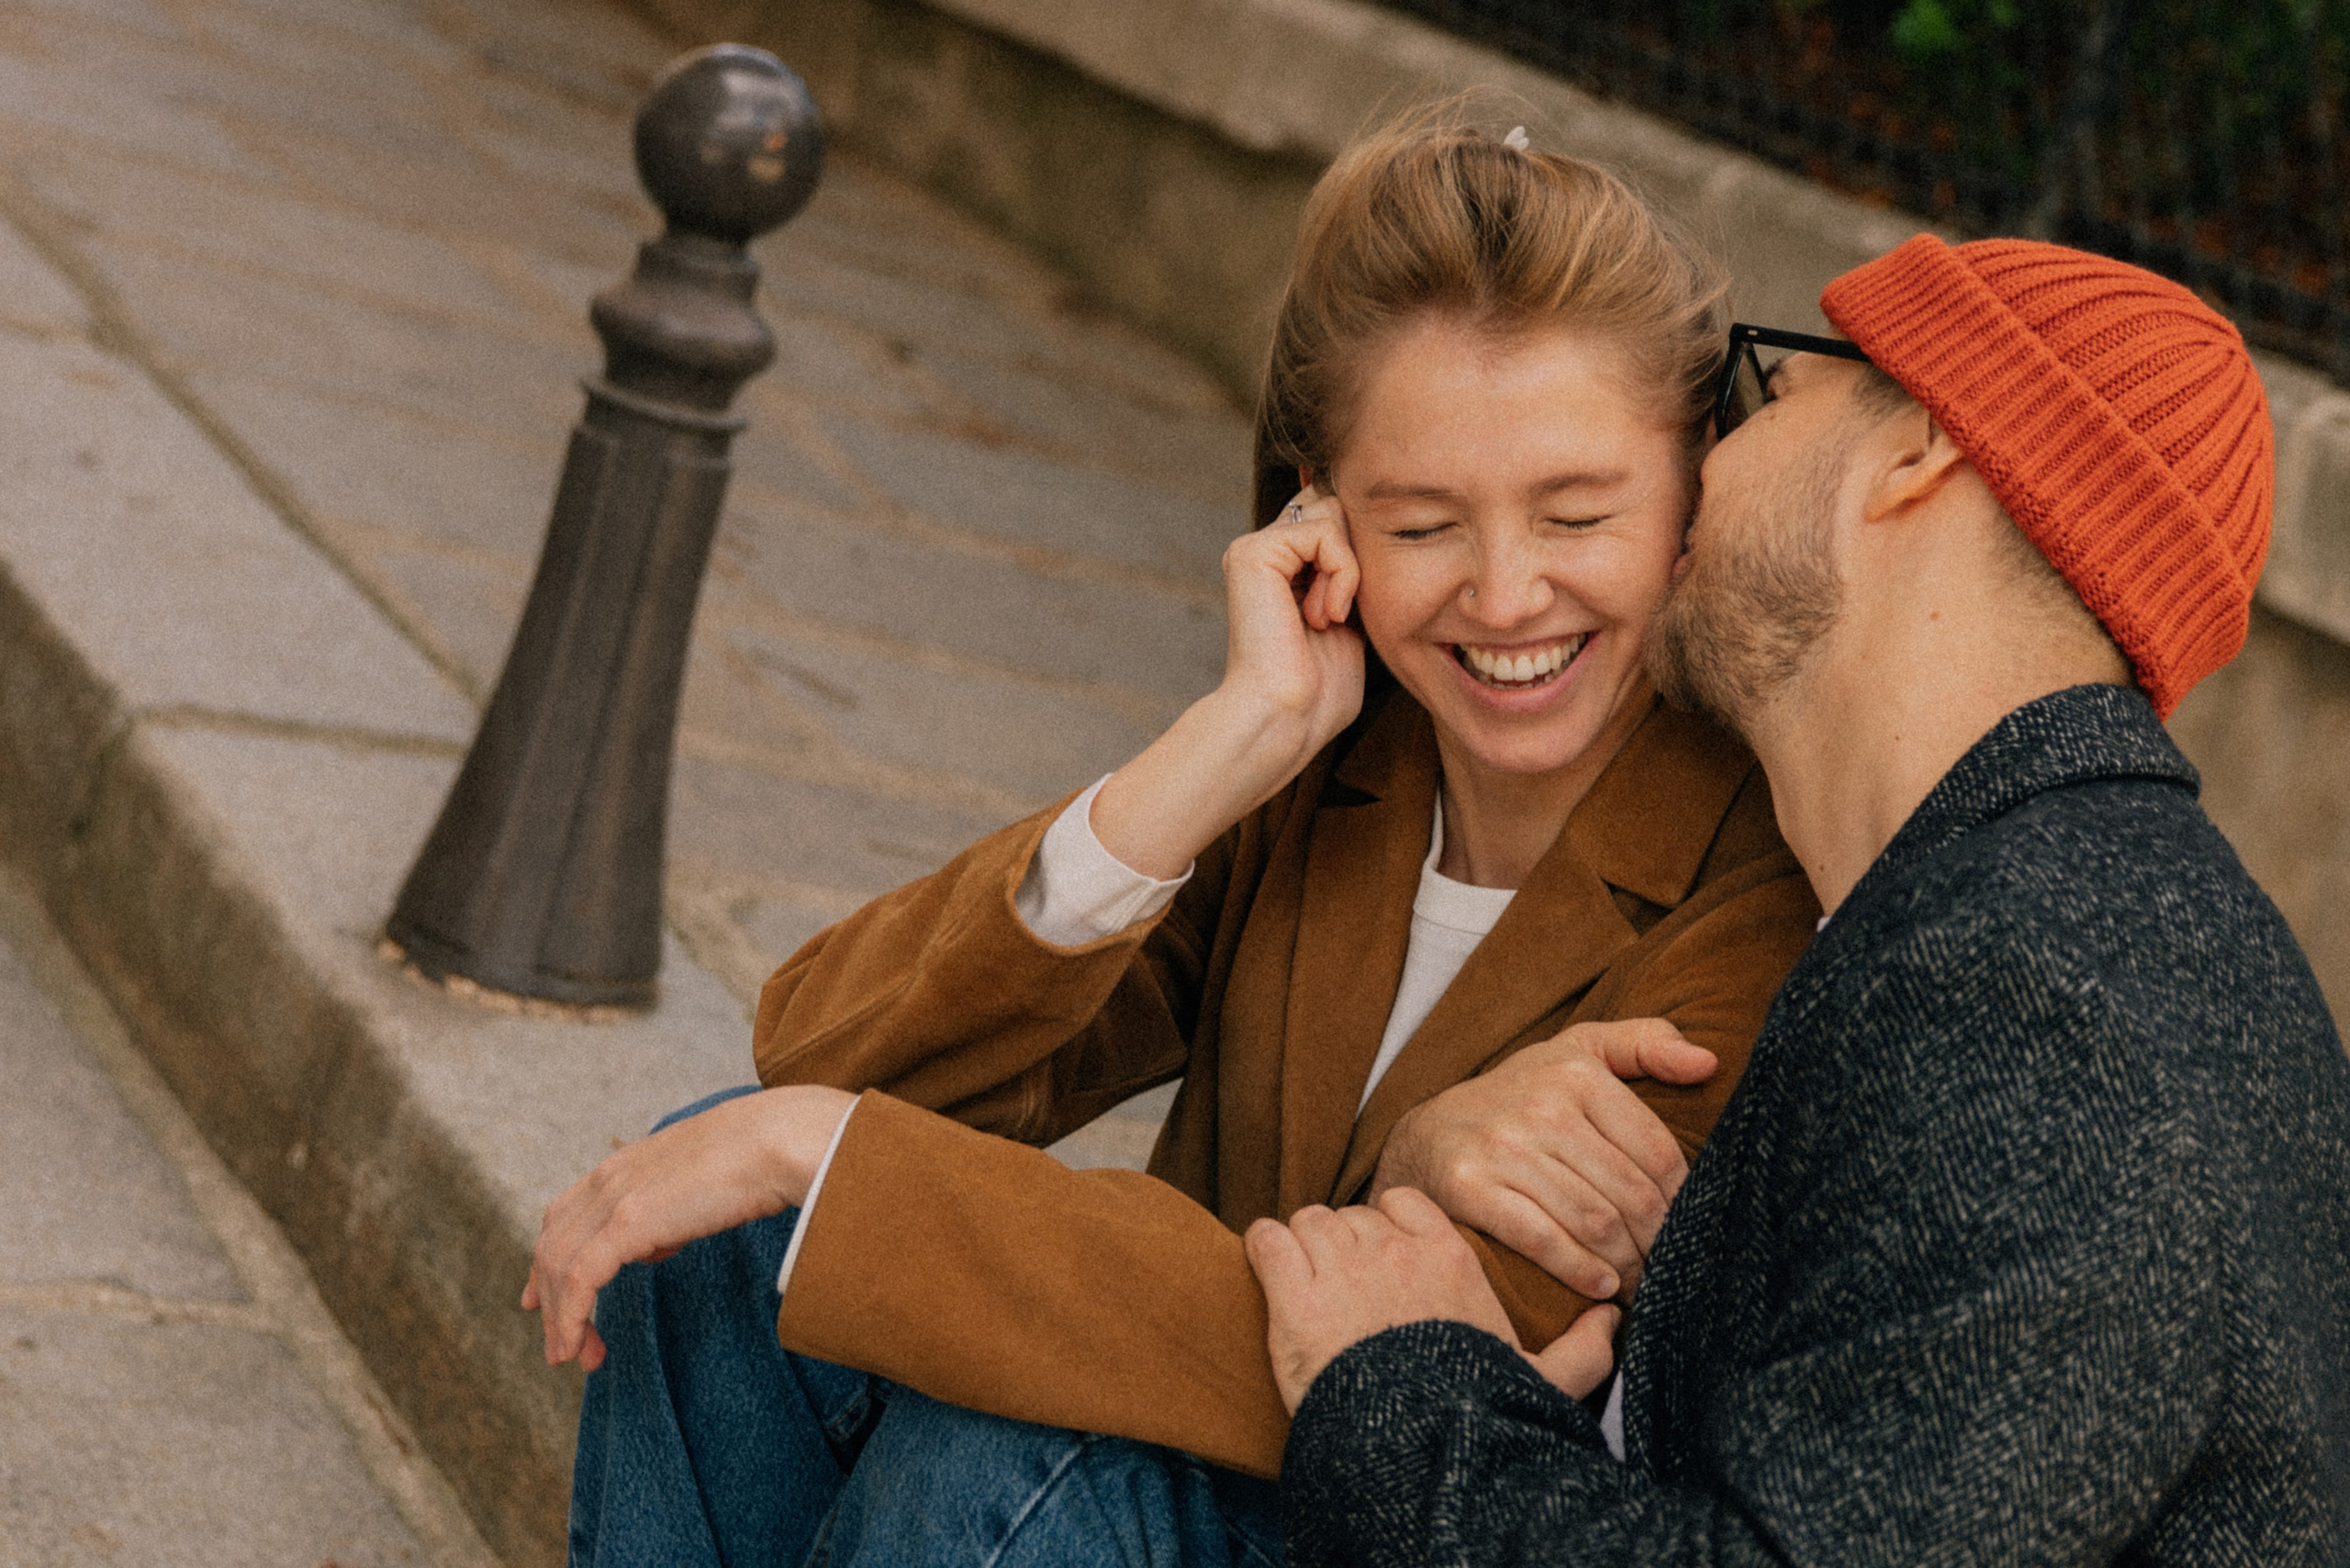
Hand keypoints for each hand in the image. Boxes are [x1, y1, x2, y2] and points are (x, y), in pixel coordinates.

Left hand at [521, 1084, 853, 1369]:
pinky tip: (578, 1344)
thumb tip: (654, 1244)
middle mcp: (608, 1179)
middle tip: (562, 1347)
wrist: (776, 1140)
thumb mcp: (696, 1183)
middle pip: (551, 1247)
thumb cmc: (756, 1158)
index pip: (562, 1216)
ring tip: (574, 1358)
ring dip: (561, 1319)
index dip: (546, 1260)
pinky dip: (572, 1317)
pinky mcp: (628, 1221)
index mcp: (623, 1167)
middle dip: (550, 1303)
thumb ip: (666, 1209)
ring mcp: (615, 1198)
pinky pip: (580, 1278)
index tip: (540, 1299)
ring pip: (558, 1267)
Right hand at [1216, 485, 1364, 763]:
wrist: (1286, 717)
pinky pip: (1324, 531)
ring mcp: (1255, 550)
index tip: (1352, 610)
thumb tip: (1377, 533)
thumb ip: (1353, 576)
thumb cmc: (1319, 691)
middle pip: (1337, 507)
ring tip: (1329, 618)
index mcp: (1284, 569)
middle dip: (1356, 558)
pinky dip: (1342, 573)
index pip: (1335, 520)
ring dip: (1347, 570)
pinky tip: (1325, 614)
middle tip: (1340, 615)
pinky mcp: (1253, 552)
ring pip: (1333, 512)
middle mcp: (1265, 553)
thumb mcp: (1350, 622)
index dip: (1359, 551)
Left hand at [1245, 1187, 1620, 1413]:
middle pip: (1351, 1214)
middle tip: (1342, 1287)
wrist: (1412, 1443)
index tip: (1385, 1261)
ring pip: (1308, 1220)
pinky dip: (1262, 1252)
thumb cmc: (1474, 1412)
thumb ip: (1582, 1349)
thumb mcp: (1543, 1382)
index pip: (1406, 1204)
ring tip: (1307, 1287)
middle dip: (1342, 1244)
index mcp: (1448, 1257)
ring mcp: (1339, 1264)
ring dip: (1302, 1248)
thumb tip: (1616, 1321)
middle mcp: (1392, 1248)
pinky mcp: (1291, 1291)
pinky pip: (1265, 1238)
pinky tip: (1270, 1276)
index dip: (1388, 1227)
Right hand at [1371, 1019, 1715, 1301]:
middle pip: (1631, 1195)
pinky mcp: (1468, 1186)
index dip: (1683, 1202)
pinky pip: (1542, 1240)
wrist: (1424, 1136)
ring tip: (1640, 1284)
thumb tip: (1708, 1062)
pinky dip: (1580, 1271)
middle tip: (1668, 1270)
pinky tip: (1600, 1286)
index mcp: (1577, 1073)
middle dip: (1658, 1243)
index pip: (1658, 1153)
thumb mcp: (1577, 1051)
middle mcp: (1540, 1105)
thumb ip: (1645, 1043)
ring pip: (1594, 1223)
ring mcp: (1501, 1147)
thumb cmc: (1519, 1098)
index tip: (1688, 1229)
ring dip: (1627, 1266)